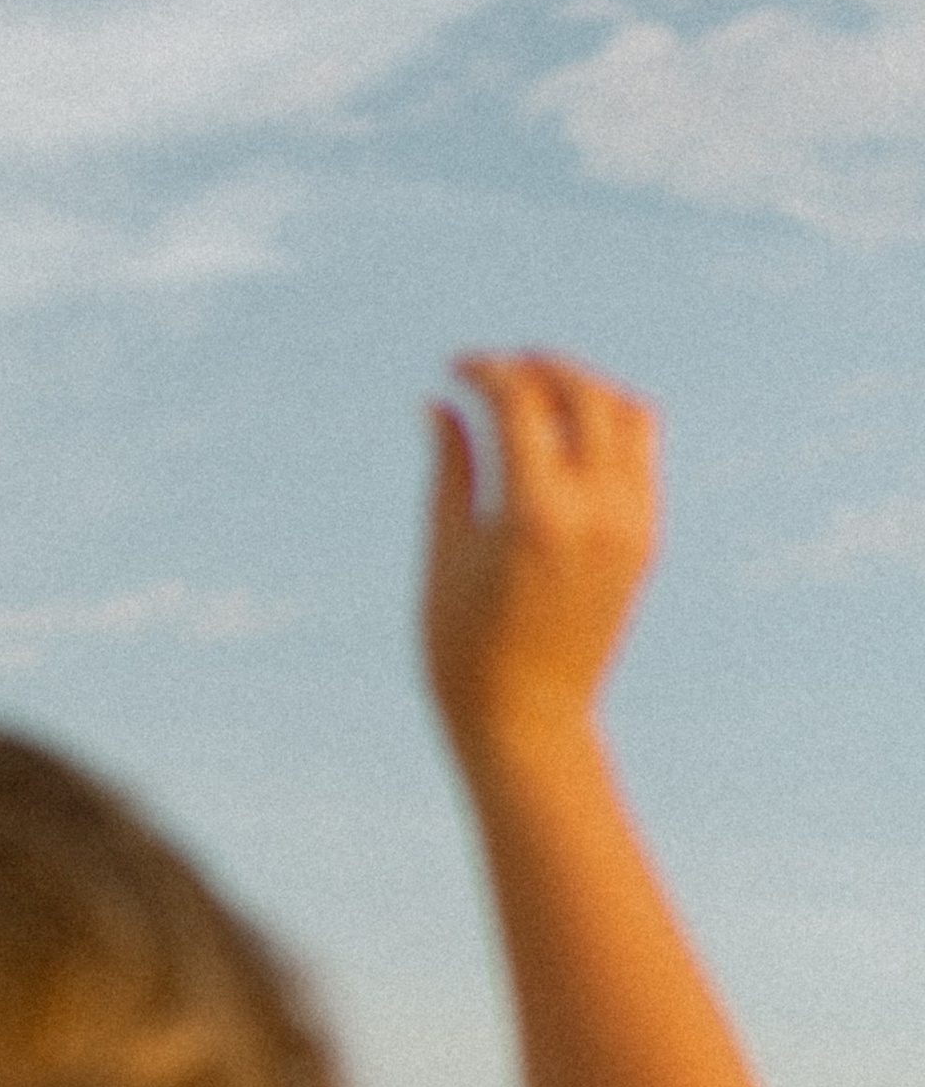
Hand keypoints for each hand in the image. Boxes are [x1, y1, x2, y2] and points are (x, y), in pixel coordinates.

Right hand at [424, 353, 656, 765]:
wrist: (528, 719)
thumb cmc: (464, 646)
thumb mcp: (446, 552)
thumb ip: (451, 469)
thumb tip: (441, 403)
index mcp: (534, 513)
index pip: (521, 402)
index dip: (486, 371)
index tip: (455, 369)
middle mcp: (594, 510)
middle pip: (581, 393)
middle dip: (537, 367)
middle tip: (497, 369)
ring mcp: (629, 523)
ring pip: (624, 413)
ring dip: (582, 388)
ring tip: (538, 392)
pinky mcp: (643, 539)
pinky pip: (640, 454)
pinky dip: (608, 425)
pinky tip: (566, 433)